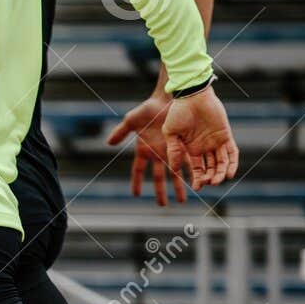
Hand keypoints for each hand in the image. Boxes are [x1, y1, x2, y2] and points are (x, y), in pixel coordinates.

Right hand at [107, 91, 184, 205]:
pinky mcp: (184, 145)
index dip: (136, 182)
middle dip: (161, 191)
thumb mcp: (131, 120)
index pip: (138, 170)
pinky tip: (195, 182)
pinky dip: (191, 172)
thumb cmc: (148, 108)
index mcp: (144, 150)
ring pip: (175, 173)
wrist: (168, 99)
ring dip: (179, 186)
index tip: (135, 194)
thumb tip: (108, 143)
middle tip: (163, 204)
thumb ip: (121, 132)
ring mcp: (171, 151)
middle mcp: (157, 154)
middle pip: (159, 177)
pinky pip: (188, 162)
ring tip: (183, 199)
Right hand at [163, 85, 240, 189]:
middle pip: (210, 168)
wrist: (193, 95)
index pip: (197, 169)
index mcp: (192, 149)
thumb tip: (174, 170)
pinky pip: (232, 152)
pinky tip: (229, 173)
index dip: (198, 179)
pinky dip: (232, 163)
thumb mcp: (171, 133)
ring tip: (218, 180)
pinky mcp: (226, 134)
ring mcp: (216, 141)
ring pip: (221, 162)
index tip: (197, 188)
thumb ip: (173, 151)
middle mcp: (205, 147)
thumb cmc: (178, 111)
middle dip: (209, 178)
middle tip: (208, 183)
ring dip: (220, 173)